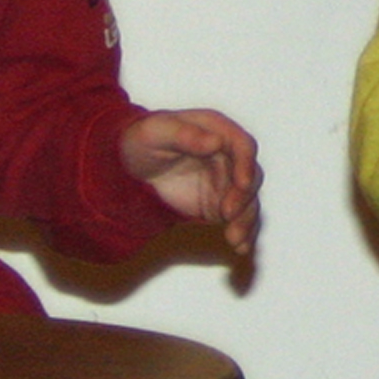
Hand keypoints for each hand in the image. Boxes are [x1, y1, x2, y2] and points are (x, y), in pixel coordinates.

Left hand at [120, 107, 262, 259]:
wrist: (129, 168)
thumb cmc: (141, 142)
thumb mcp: (155, 133)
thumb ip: (185, 135)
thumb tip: (216, 142)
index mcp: (216, 130)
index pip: (243, 145)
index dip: (246, 165)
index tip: (243, 185)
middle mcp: (228, 155)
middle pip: (249, 177)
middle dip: (244, 198)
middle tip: (228, 215)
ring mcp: (227, 181)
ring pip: (248, 201)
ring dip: (246, 221)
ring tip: (235, 240)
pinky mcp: (221, 204)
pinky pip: (239, 219)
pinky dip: (243, 233)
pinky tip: (240, 248)